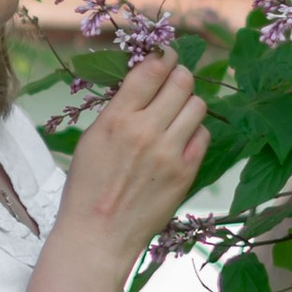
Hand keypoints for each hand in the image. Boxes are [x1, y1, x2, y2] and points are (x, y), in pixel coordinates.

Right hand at [60, 54, 208, 265]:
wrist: (98, 235)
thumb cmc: (87, 188)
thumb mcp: (92, 139)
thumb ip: (119, 109)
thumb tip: (143, 81)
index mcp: (117, 119)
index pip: (151, 70)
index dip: (163, 56)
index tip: (166, 56)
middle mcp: (146, 131)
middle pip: (182, 81)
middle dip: (180, 76)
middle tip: (175, 81)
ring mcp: (169, 152)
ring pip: (198, 105)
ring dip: (189, 103)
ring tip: (178, 113)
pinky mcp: (186, 173)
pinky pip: (203, 135)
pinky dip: (195, 132)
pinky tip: (181, 140)